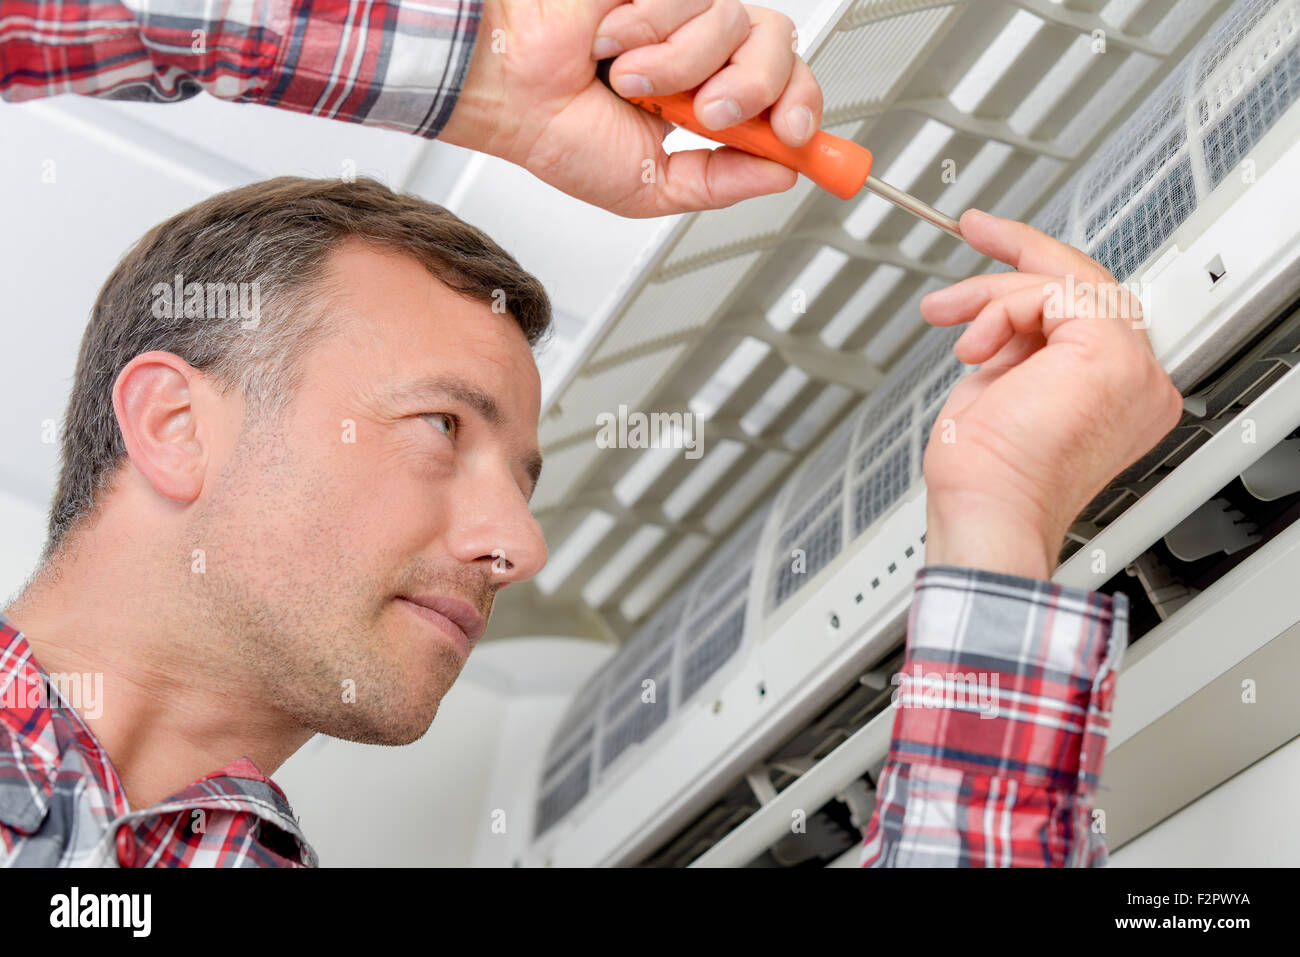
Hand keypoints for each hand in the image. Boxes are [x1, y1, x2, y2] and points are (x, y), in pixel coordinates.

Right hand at [439, 0, 824, 216]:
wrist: (509, 93)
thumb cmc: (559, 135)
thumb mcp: (649, 188)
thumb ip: (719, 184)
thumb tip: (780, 174)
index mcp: (705, 100)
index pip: (785, 90)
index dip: (803, 109)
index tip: (796, 139)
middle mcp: (700, 52)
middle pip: (780, 47)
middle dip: (757, 89)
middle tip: (709, 113)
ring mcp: (680, 11)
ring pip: (736, 25)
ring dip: (680, 67)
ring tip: (628, 83)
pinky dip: (648, 32)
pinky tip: (609, 44)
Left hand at [919, 209, 1183, 579]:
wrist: (984, 507)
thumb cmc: (984, 474)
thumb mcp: (1000, 386)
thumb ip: (1018, 346)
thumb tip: (1003, 316)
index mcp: (1118, 393)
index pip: (1090, 309)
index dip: (1039, 271)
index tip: (989, 242)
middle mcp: (1137, 380)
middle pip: (1088, 283)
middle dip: (1021, 251)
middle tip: (973, 228)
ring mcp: (1132, 367)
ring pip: (1065, 281)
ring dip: (993, 292)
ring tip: (946, 314)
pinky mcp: (1109, 353)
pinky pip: (1051, 292)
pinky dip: (1000, 309)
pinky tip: (975, 347)